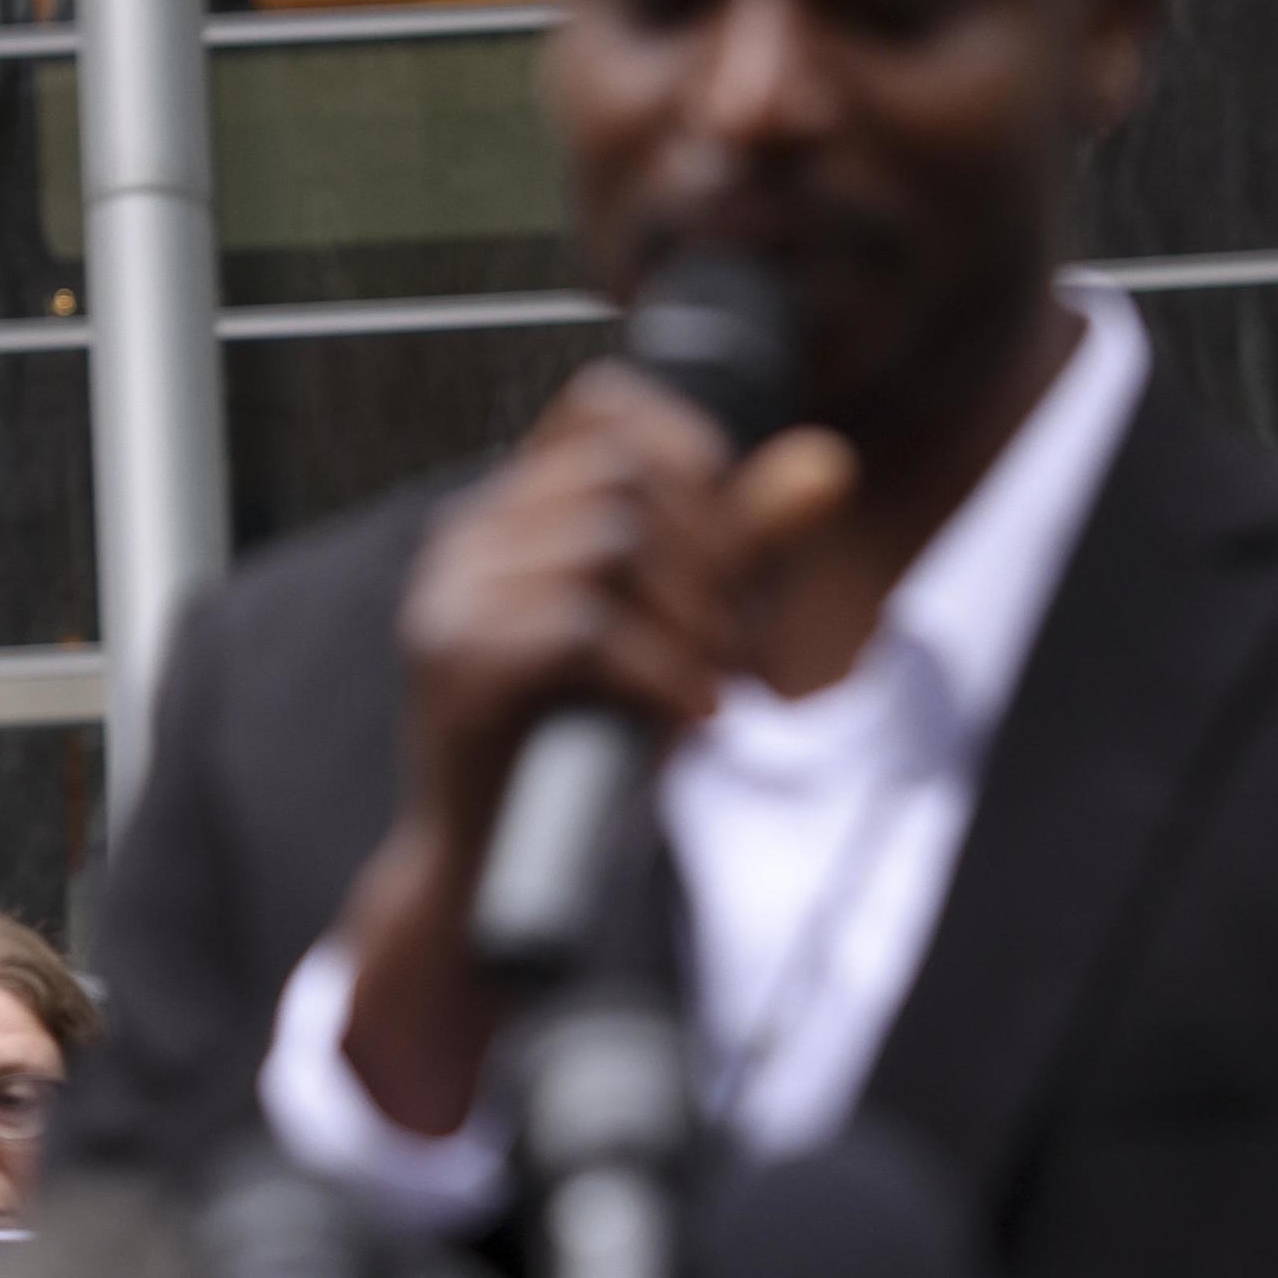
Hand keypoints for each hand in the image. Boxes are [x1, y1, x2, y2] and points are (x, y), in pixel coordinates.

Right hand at [397, 360, 855, 856]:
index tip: (727, 548)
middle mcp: (464, 537)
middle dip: (710, 555)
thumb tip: (829, 460)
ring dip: (692, 619)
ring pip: (606, 544)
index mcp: (507, 512)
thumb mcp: (677, 627)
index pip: (599, 404)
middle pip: (621, 477)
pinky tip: (687, 713)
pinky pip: (580, 627)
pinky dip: (658, 670)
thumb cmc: (581, 746)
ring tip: (709, 682)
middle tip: (733, 644)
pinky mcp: (453, 662)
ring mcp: (448, 596)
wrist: (491, 873)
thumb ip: (741, 542)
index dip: (686, 450)